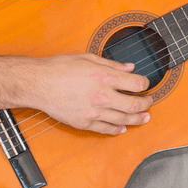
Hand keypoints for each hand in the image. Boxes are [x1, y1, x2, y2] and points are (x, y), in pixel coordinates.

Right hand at [24, 54, 153, 134]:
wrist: (38, 84)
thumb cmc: (59, 68)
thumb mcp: (88, 58)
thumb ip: (112, 64)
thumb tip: (129, 67)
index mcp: (105, 76)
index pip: (136, 84)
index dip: (145, 84)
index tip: (146, 84)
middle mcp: (102, 95)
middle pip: (134, 105)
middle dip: (146, 104)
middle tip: (149, 102)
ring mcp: (93, 112)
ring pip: (123, 120)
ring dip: (137, 119)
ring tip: (144, 118)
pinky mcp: (84, 122)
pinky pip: (106, 129)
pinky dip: (117, 130)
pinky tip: (123, 128)